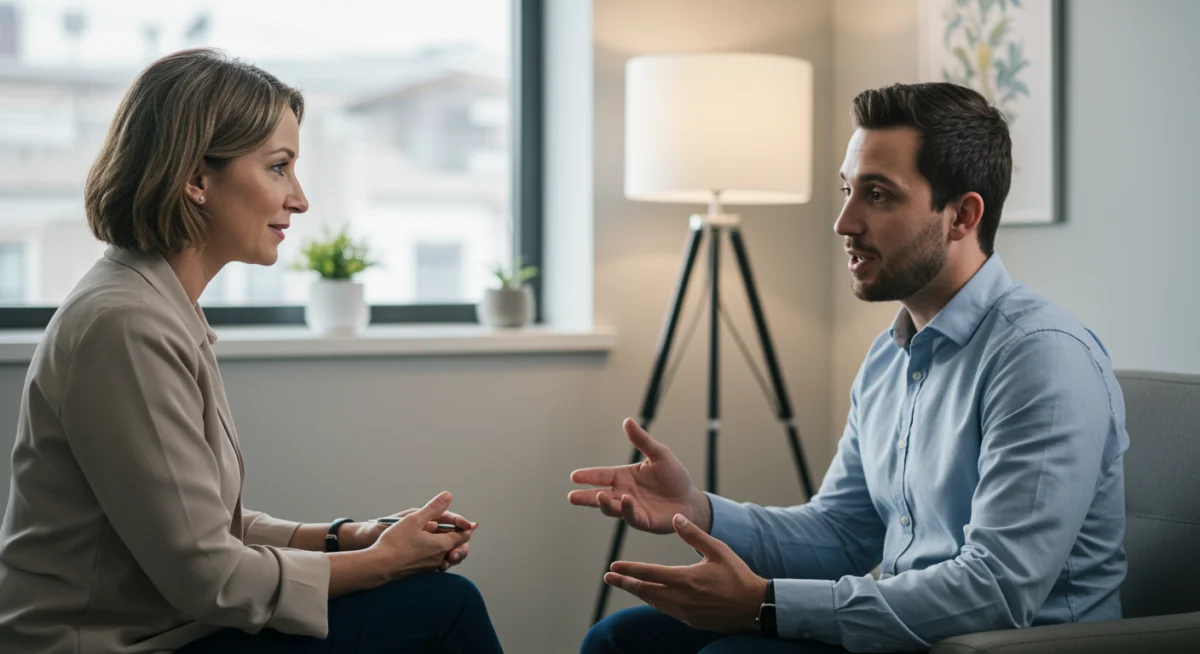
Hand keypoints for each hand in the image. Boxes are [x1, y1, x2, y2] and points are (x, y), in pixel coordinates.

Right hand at [368, 491, 473, 578]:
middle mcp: (440, 558)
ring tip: (443, 538)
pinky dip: (438, 555)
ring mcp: (431, 567)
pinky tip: (428, 549)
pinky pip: (437, 563)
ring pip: (447, 556)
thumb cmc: (395, 542)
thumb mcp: (415, 519)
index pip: (463, 536)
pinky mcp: (422, 572)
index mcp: (442, 545)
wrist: (380, 565)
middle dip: (459, 538)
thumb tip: (447, 496)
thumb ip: (433, 507)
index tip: (469, 522)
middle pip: (458, 548)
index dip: (466, 527)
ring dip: (448, 547)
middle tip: (458, 529)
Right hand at [568, 418, 709, 533]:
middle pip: (600, 496)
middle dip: (585, 497)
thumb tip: (627, 421)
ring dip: (604, 503)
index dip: (588, 476)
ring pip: (611, 508)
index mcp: (624, 477)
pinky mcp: (643, 521)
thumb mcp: (659, 454)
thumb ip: (642, 440)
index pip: (602, 476)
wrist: (690, 499)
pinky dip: (626, 509)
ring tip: (600, 495)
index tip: (574, 476)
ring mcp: (632, 509)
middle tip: (572, 497)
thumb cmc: (674, 476)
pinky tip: (624, 500)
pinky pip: (631, 516)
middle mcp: (624, 493)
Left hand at [604, 514, 768, 633]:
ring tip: (626, 584)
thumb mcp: (718, 550)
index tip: (613, 566)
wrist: (755, 607)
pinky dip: (654, 602)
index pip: (649, 574)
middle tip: (609, 577)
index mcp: (685, 579)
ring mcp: (685, 612)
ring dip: (638, 593)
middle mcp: (681, 598)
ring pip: (654, 602)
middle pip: (645, 591)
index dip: (629, 570)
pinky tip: (652, 596)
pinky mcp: (691, 621)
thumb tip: (676, 517)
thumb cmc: (738, 576)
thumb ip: (694, 535)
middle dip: (625, 583)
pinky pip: (666, 610)